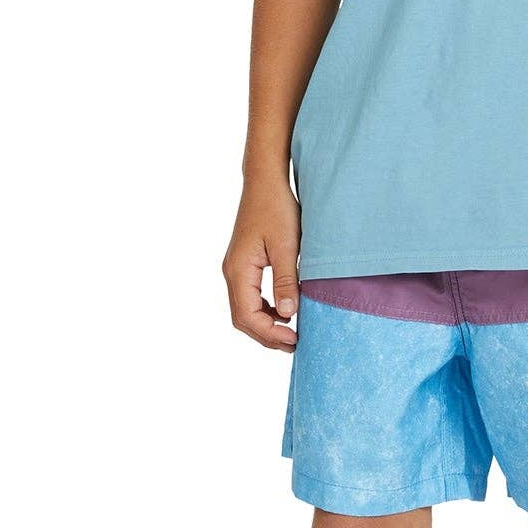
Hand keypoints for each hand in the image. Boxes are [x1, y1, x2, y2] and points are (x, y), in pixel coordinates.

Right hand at [222, 173, 301, 348]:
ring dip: (266, 325)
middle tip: (295, 344)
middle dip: (266, 335)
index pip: (246, 315)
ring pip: (244, 310)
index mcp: (239, 269)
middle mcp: (231, 272)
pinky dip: (265, 311)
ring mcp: (236, 269)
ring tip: (292, 333)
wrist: (265, 182)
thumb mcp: (287, 245)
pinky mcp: (244, 265)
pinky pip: (249, 297)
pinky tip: (285, 311)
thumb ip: (286, 280)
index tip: (294, 338)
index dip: (269, 333)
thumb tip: (288, 314)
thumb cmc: (276, 208)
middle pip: (242, 318)